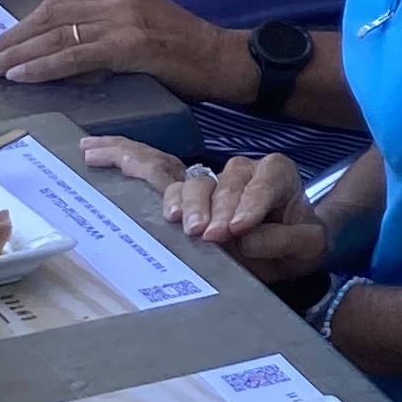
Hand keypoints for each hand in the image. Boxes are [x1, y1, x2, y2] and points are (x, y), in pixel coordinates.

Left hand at [0, 0, 241, 98]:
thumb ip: (100, 38)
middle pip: (50, 17)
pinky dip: (43, 67)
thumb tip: (58, 59)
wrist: (225, 60)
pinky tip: (21, 76)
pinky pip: (75, 56)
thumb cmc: (184, 53)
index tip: (0, 46)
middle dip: (12, 41)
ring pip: (57, 36)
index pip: (57, 4)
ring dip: (18, 56)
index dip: (23, 26)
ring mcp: (124, 19)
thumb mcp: (137, 34)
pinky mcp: (130, 45)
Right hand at [81, 140, 332, 284]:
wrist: (288, 248)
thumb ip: (285, 240)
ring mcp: (208, 180)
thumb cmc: (298, 243)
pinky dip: (124, 158)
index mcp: (275, 175)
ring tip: (176, 221)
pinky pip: (151, 170)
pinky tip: (93, 152)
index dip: (249, 203)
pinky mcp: (181, 193)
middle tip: (207, 234)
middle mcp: (240, 171)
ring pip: (189, 182)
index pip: (263, 182)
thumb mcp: (308, 246)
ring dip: (181, 202)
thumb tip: (245, 238)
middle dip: (214, 208)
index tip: (238, 228)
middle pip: (221, 181)